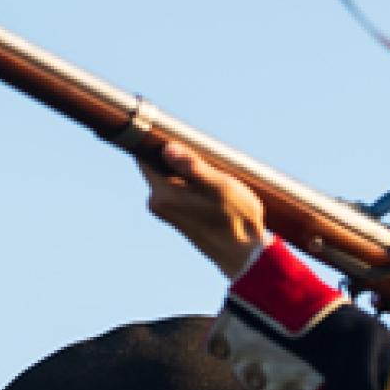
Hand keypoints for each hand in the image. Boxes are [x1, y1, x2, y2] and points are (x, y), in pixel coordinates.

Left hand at [140, 141, 269, 278]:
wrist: (244, 256)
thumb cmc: (236, 220)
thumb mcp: (219, 186)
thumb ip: (192, 166)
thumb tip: (166, 148)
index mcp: (163, 194)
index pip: (145, 156)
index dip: (156, 141)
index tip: (174, 133)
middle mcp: (158, 203)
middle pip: (158, 164)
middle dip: (177, 155)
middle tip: (205, 157)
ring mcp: (166, 211)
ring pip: (170, 176)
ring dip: (187, 170)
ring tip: (213, 175)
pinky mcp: (177, 216)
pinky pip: (177, 188)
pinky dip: (191, 182)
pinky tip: (211, 188)